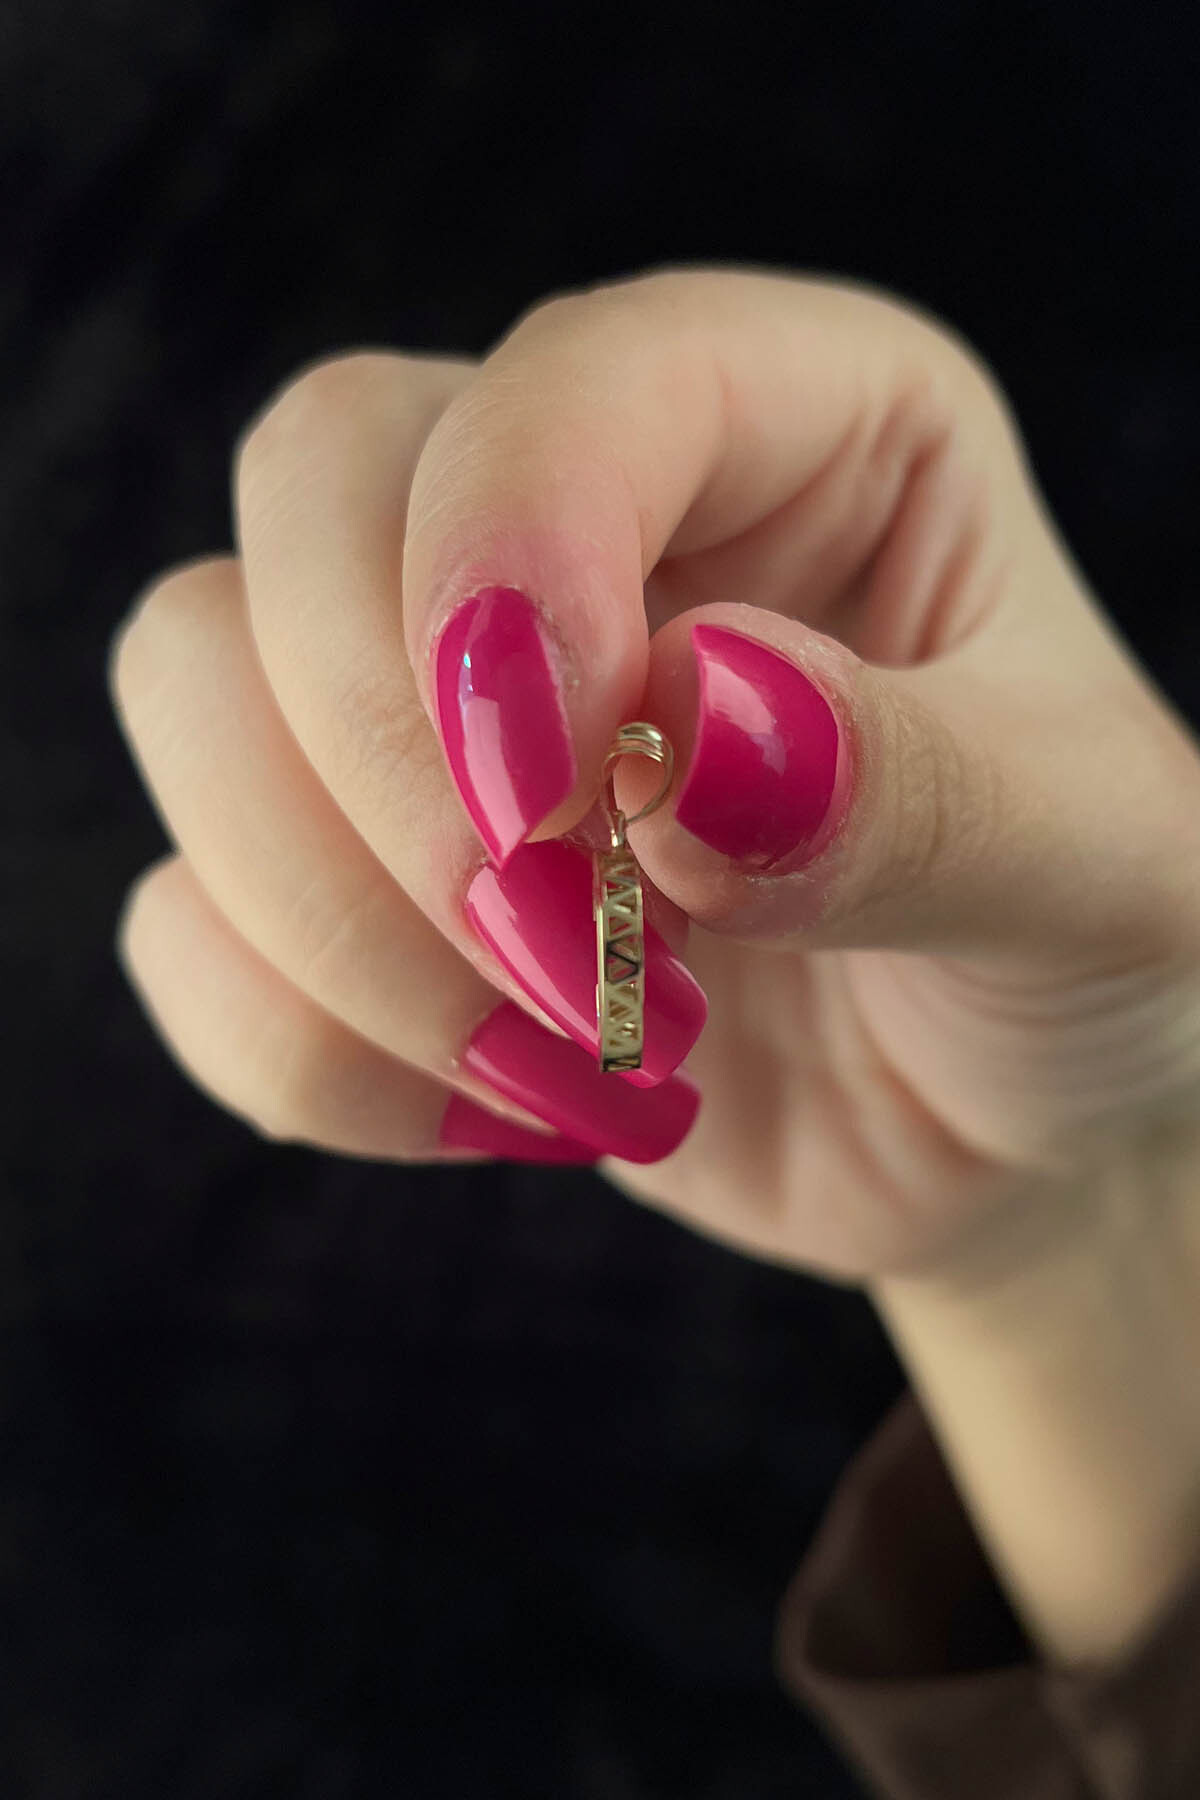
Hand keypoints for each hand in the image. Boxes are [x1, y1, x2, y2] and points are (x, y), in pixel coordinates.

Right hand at [111, 268, 1199, 1280]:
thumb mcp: (1106, 868)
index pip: (561, 386)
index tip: (572, 814)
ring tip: (588, 1058)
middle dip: (397, 767)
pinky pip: (188, 917)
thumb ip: (921, 800)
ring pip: (197, 682)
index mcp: (801, 421)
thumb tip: (682, 756)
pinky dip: (310, 1046)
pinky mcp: (364, 872)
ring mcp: (451, 696)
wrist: (1012, 1120)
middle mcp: (599, 518)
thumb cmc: (1090, 946)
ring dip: (347, 925)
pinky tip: (509, 1110)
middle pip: (312, 489)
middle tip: (582, 965)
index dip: (512, 574)